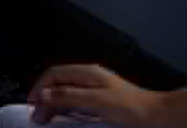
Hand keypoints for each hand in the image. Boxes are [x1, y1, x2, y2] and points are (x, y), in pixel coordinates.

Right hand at [27, 63, 177, 124]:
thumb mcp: (96, 101)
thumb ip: (68, 96)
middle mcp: (90, 79)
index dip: (39, 87)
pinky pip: (76, 103)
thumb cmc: (134, 108)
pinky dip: (66, 110)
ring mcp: (95, 90)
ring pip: (66, 94)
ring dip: (54, 105)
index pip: (53, 74)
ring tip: (47, 118)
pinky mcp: (101, 103)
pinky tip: (65, 119)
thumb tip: (43, 94)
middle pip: (58, 84)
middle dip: (44, 98)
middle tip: (38, 115)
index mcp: (87, 73)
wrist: (159, 117)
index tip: (33, 103)